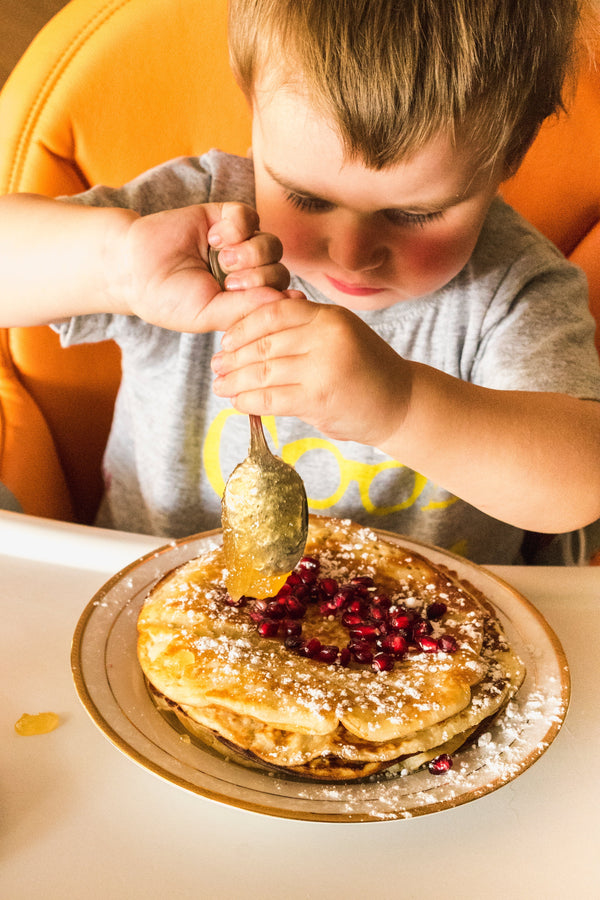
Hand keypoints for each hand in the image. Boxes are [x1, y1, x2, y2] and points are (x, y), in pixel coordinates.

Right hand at [113, 201, 290, 331]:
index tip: (253, 302)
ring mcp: (239, 245)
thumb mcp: (209, 314)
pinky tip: (214, 237)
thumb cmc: (168, 300)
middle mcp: (247, 274)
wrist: (133, 267)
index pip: (279, 299)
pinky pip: (251, 216)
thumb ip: (248, 309)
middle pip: (280, 272)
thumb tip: (290, 300)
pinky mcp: (227, 217)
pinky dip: (238, 226)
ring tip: (222, 259)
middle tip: (229, 282)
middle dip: (259, 278)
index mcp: (245, 301)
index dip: (274, 299)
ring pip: (271, 244)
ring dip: (250, 253)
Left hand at [211, 296, 410, 446]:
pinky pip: (271, 398)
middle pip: (264, 344)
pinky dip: (249, 401)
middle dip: (233, 357)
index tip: (226, 340)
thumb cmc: (366, 370)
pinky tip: (238, 402)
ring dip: (235, 381)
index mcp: (329, 316)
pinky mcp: (318, 399)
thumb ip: (305, 329)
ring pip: (263, 372)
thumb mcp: (341, 335)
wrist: (401, 404)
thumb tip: (254, 328)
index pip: (273, 313)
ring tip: (220, 386)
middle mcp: (326, 337)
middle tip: (216, 366)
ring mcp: (322, 368)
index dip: (243, 326)